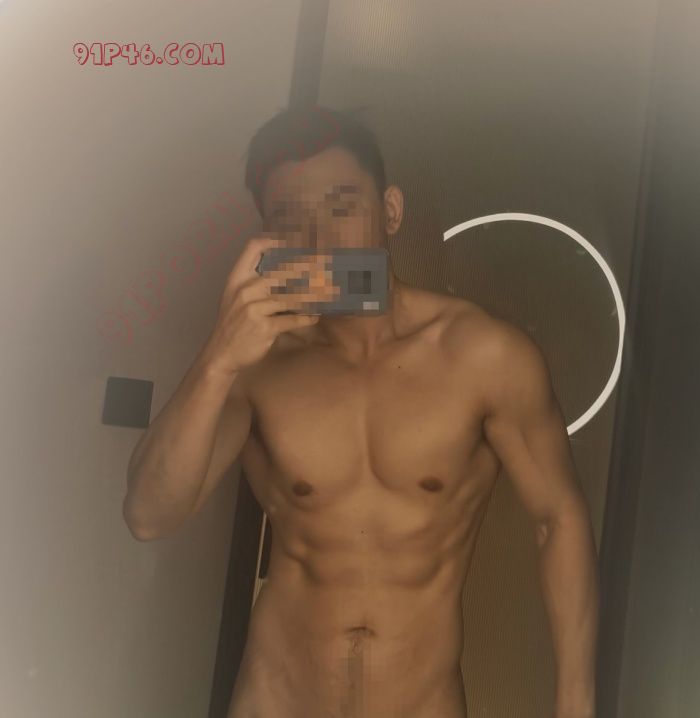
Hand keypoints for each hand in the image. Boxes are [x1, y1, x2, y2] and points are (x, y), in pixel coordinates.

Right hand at [201, 234, 335, 374]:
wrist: (221, 354)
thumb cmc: (233, 324)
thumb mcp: (235, 297)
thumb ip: (255, 282)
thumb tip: (286, 270)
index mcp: (237, 278)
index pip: (253, 248)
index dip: (275, 240)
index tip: (296, 241)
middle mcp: (245, 290)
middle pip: (281, 271)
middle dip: (306, 268)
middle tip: (325, 266)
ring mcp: (254, 309)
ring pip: (290, 296)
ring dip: (312, 294)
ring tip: (327, 292)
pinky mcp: (264, 327)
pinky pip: (292, 319)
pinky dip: (306, 317)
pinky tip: (315, 316)